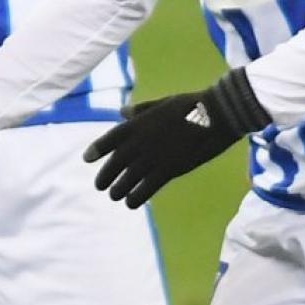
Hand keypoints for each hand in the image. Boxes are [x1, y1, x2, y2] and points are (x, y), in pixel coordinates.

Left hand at [84, 69, 268, 209]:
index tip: (87, 159)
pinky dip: (135, 198)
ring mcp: (153, 158)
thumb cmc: (191, 105)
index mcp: (137, 124)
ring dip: (117, 191)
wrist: (218, 113)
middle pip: (112, 166)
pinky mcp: (168, 171)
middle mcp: (140, 142)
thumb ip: (140, 110)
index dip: (95, 151)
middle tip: (100, 186)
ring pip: (125, 182)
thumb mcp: (162, 102)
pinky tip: (131, 202)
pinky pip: (144, 190)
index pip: (108, 140)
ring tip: (115, 195)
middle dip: (103, 178)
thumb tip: (122, 112)